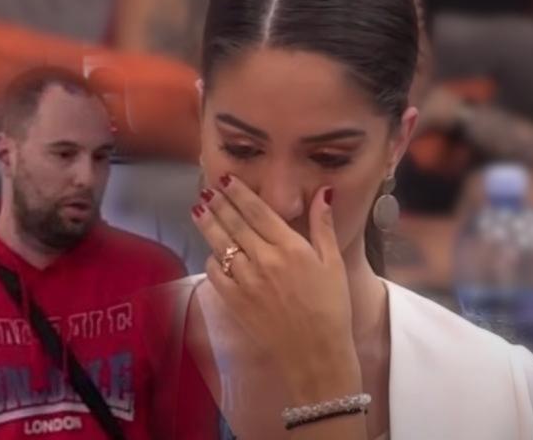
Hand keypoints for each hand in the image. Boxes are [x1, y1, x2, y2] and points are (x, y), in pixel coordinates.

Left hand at [191, 175, 361, 402]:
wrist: (316, 353)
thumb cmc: (331, 307)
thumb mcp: (334, 262)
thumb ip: (324, 225)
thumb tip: (323, 191)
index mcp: (290, 247)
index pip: (258, 211)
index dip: (239, 192)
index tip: (227, 179)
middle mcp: (264, 260)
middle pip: (234, 223)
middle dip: (218, 203)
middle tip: (206, 189)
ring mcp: (246, 281)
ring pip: (220, 245)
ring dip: (207, 225)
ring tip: (198, 210)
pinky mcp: (235, 301)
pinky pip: (215, 274)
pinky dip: (211, 260)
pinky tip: (212, 252)